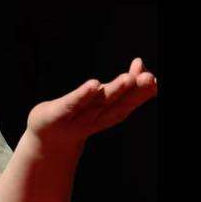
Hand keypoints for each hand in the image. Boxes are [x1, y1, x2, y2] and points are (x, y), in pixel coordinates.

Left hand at [26, 57, 158, 147]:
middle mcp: (95, 117)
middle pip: (117, 103)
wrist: (45, 138)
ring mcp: (76, 117)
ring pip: (98, 103)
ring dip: (114, 91)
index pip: (128, 102)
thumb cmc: (75, 115)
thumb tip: (140, 63)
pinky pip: (72, 103)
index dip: (142, 93)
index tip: (155, 81)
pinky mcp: (57, 113)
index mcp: (107, 114)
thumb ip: (121, 85)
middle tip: (150, 79)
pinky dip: (83, 95)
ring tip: (128, 78)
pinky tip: (94, 84)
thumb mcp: (99, 99)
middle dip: (134, 92)